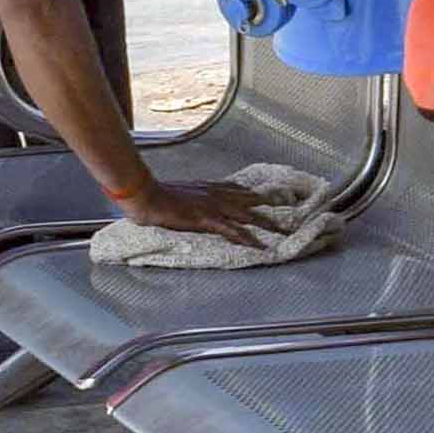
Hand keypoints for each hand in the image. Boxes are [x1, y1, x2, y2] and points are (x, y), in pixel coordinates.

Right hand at [113, 176, 288, 244]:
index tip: (268, 199)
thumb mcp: (181, 192)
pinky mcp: (207, 219)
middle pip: (250, 202)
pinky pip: (232, 230)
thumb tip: (198, 201)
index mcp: (210, 187)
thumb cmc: (158, 195)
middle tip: (287, 216)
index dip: (254, 196)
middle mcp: (217, 194)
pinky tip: (258, 245)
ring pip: (247, 216)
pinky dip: (247, 238)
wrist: (146, 196)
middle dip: (269, 210)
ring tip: (283, 233)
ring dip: (266, 224)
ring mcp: (214, 206)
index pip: (239, 190)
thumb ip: (194, 196)